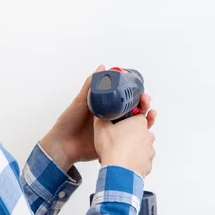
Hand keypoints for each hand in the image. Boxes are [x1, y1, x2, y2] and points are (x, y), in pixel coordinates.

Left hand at [40, 65, 156, 172]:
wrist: (63, 146)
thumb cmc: (69, 122)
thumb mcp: (80, 101)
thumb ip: (90, 86)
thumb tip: (102, 68)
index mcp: (105, 108)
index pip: (124, 100)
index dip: (135, 96)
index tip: (142, 92)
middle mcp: (111, 120)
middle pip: (133, 112)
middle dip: (143, 106)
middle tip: (146, 102)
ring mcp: (113, 132)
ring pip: (134, 125)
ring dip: (145, 119)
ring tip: (150, 114)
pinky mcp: (114, 144)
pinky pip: (130, 140)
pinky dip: (140, 136)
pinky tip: (146, 131)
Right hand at [94, 114, 155, 177]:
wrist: (119, 171)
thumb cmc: (113, 149)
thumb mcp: (101, 127)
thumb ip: (101, 116)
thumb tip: (100, 113)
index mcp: (139, 123)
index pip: (137, 116)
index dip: (127, 120)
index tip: (120, 125)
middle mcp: (148, 136)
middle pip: (139, 131)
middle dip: (129, 135)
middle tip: (116, 139)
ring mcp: (150, 151)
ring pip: (140, 146)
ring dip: (131, 148)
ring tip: (118, 152)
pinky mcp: (148, 164)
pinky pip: (140, 160)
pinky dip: (133, 160)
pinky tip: (122, 161)